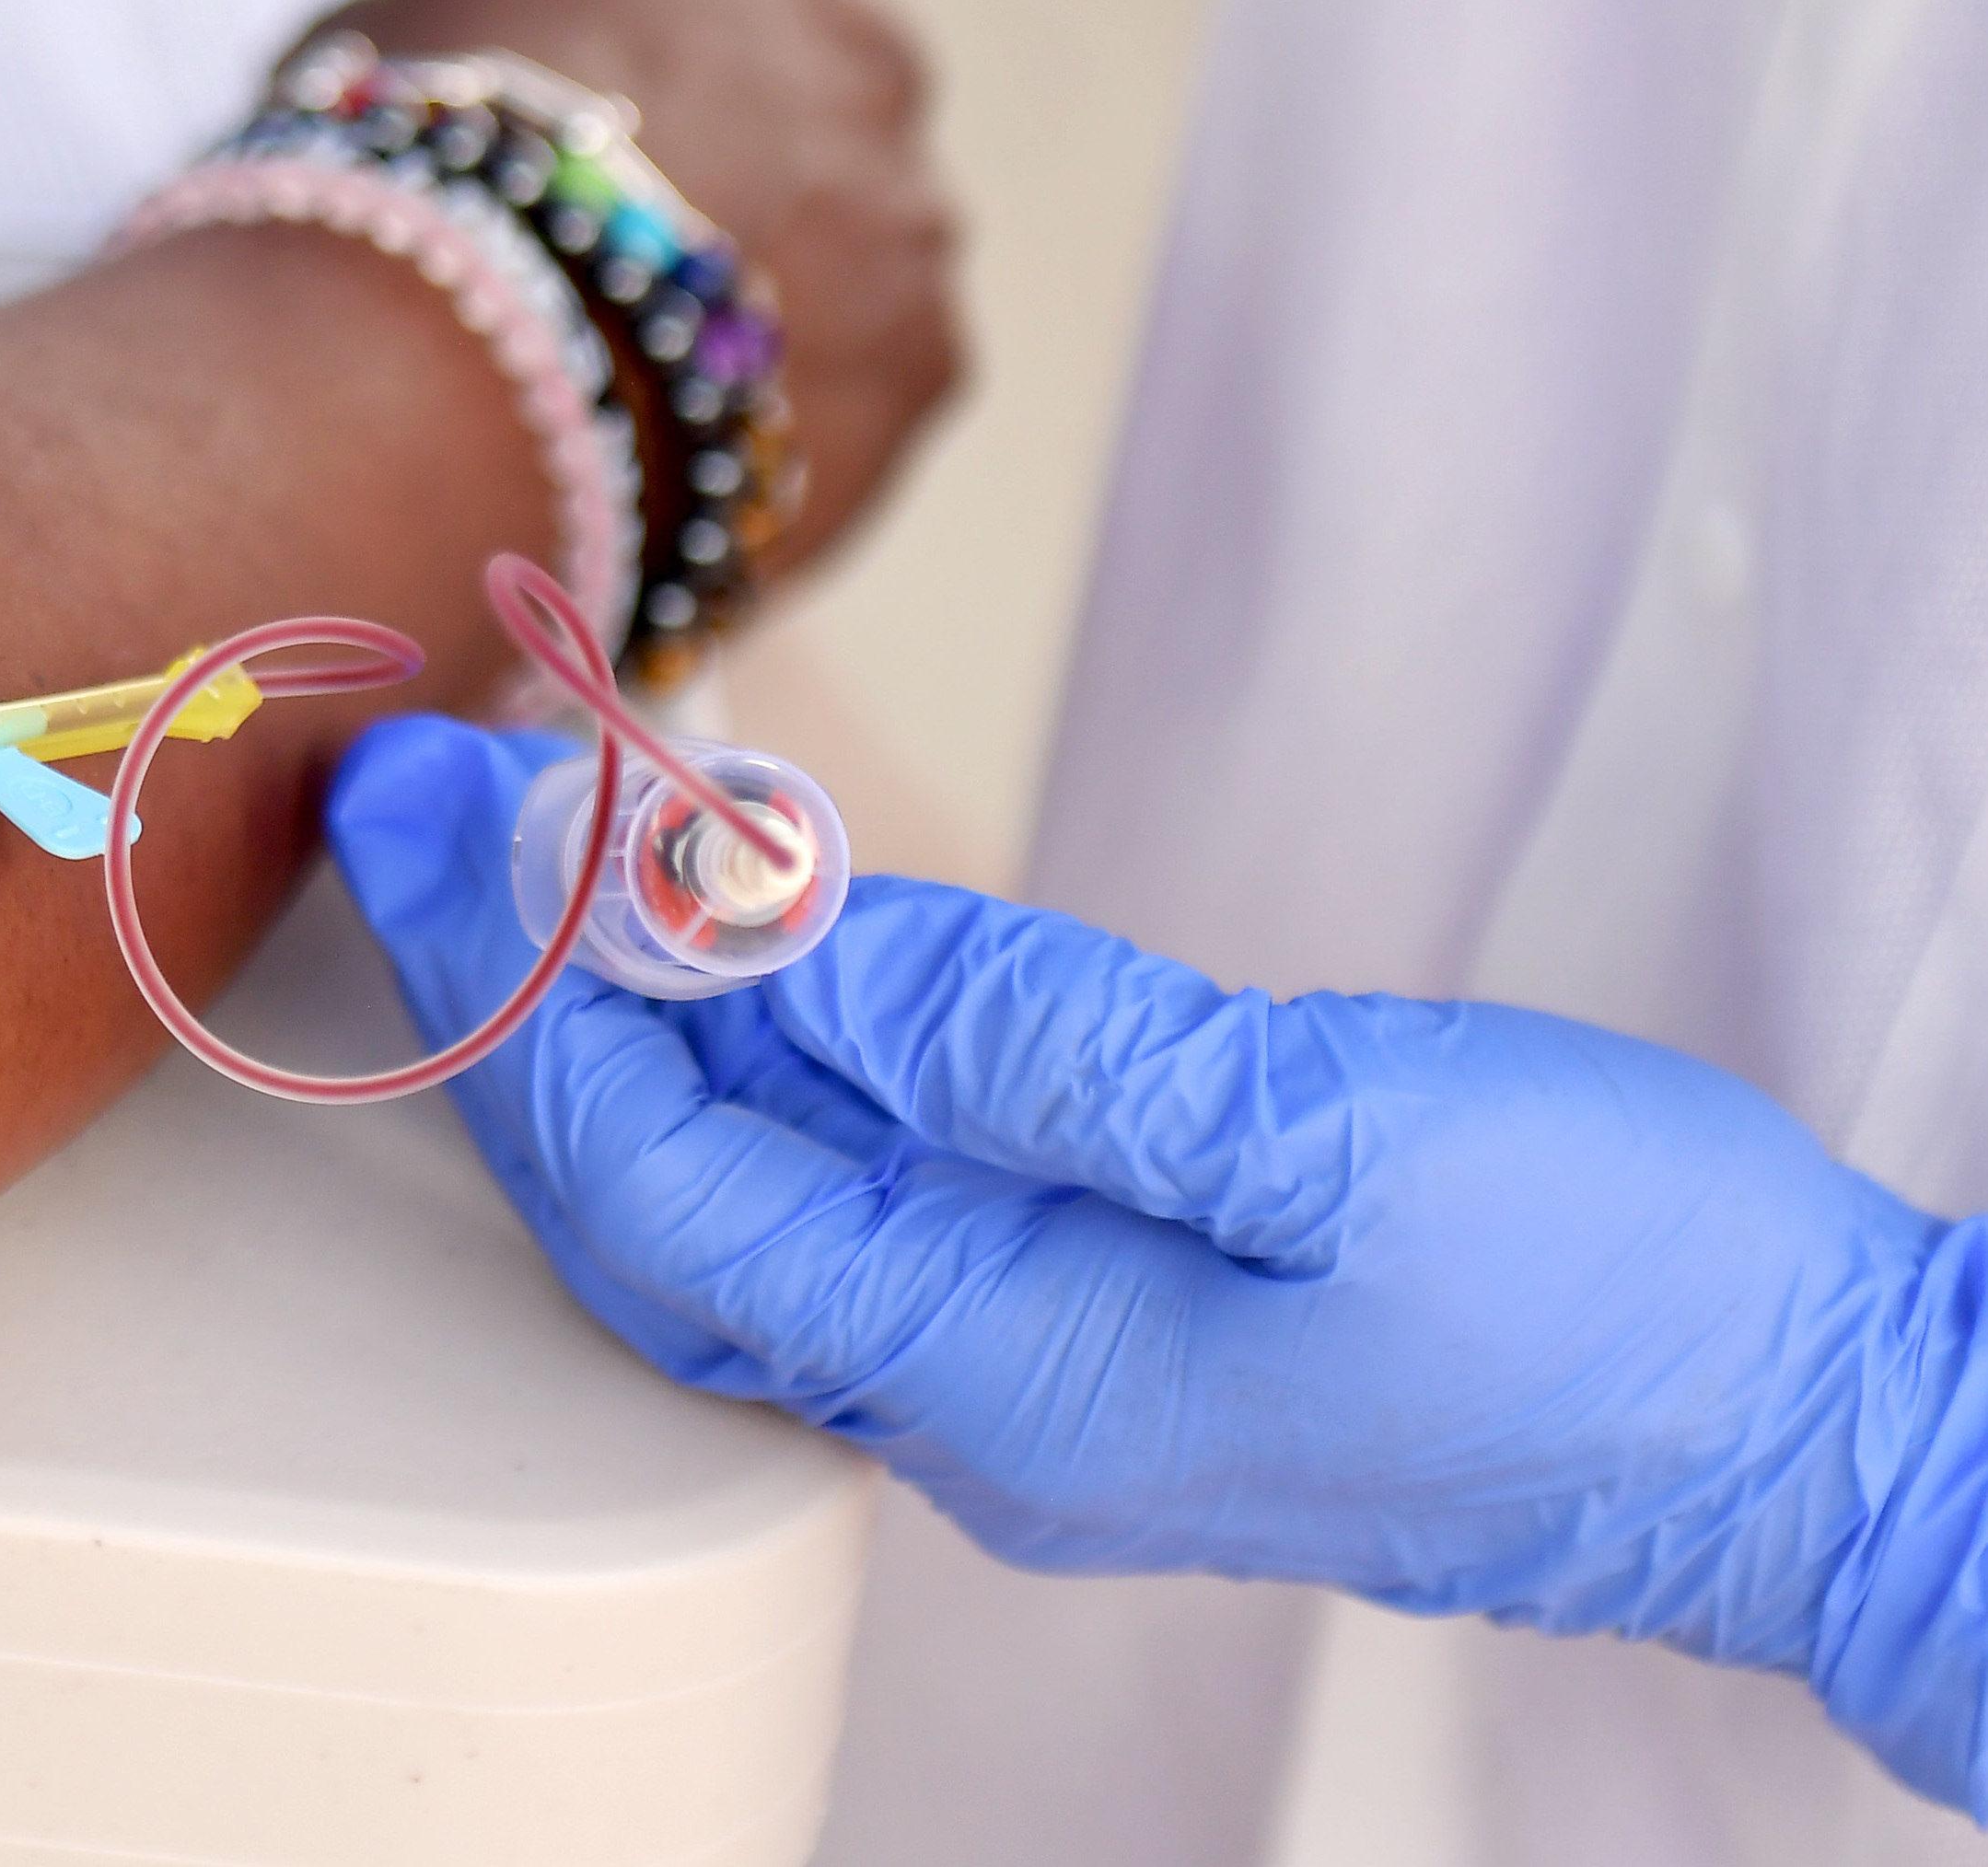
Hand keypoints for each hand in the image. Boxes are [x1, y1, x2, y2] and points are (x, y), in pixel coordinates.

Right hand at [317, 0, 958, 568]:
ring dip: (769, 293)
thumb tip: (483, 61)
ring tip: (630, 380)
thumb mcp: (381, 45)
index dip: (600, 56)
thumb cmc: (381, 196)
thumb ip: (474, 27)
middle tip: (599, 266)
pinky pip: (863, 379)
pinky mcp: (931, 355)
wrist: (432, 396)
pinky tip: (678, 449)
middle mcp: (845, 34)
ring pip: (850, 242)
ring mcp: (908, 201)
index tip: (550, 139)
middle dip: (723, 165)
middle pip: (792, 95)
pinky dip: (784, 410)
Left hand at [333, 717, 1987, 1814]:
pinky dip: (753, 1044)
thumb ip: (1035, 1048)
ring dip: (616, 1012)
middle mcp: (968, 1393)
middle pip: (645, 1201)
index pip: (664, 1182)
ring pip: (730, 1187)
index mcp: (1004, 1374)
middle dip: (512, 998)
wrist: (1809, 1437)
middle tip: (427, 799)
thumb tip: (789, 951)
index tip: (450, 811)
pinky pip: (843, 1177)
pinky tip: (727, 925)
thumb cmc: (1614, 1299)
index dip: (529, 992)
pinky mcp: (1078, 1305)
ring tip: (532, 826)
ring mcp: (1019, 1358)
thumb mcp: (1323, 1140)